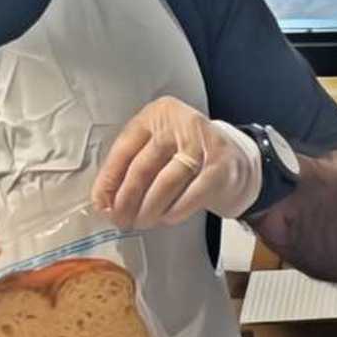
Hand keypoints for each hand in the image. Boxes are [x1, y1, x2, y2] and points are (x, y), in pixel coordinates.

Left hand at [91, 97, 260, 229]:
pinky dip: (174, 211)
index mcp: (158, 114)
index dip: (109, 180)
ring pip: (165, 183)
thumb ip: (132, 165)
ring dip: (149, 209)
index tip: (101, 203)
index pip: (124, 148)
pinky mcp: (220, 167)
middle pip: (143, 167)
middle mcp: (181, 124)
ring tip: (141, 222)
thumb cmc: (186, 155)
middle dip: (127, 199)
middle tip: (120, 219)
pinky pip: (190, 196)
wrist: (235, 160)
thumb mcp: (158, 147)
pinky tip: (165, 218)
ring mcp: (204, 144)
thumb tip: (105, 201)